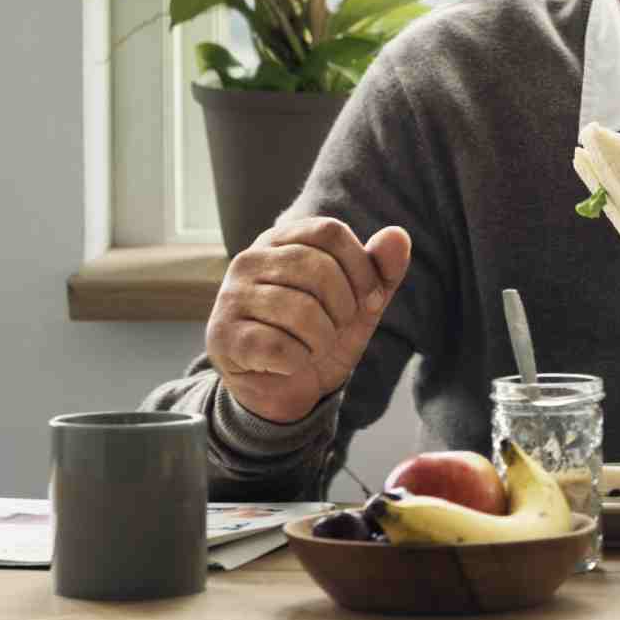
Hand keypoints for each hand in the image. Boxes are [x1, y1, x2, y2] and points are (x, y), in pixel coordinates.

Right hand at [206, 217, 411, 423]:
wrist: (286, 387)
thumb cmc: (322, 333)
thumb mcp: (361, 302)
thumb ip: (381, 270)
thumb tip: (398, 235)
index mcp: (282, 240)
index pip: (331, 231)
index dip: (362, 268)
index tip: (369, 300)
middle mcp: (249, 260)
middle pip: (318, 268)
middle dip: (344, 308)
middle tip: (337, 328)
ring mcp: (230, 297)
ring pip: (300, 310)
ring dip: (323, 339)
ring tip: (314, 346)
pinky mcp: (222, 336)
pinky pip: (277, 346)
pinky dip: (299, 360)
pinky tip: (289, 363)